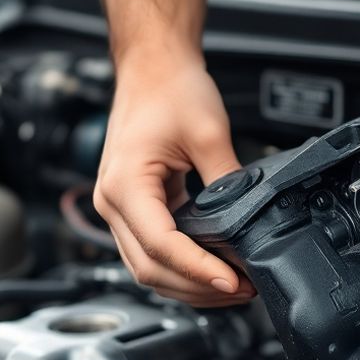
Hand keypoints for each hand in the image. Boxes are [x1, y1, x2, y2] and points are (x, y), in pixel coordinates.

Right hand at [94, 61, 254, 305]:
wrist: (153, 69)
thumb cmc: (169, 89)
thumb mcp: (208, 133)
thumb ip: (228, 183)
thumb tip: (248, 224)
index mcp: (124, 185)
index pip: (161, 245)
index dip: (198, 270)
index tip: (231, 282)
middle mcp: (111, 203)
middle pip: (150, 269)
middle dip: (197, 288)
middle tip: (242, 290)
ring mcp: (118, 210)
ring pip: (148, 269)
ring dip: (189, 286)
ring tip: (233, 288)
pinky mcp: (133, 211)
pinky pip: (153, 253)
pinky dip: (181, 269)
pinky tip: (212, 272)